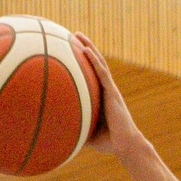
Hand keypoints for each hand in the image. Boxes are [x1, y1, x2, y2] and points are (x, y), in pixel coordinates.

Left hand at [74, 33, 144, 157]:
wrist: (126, 146)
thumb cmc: (108, 142)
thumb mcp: (86, 133)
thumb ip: (74, 127)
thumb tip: (55, 132)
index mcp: (102, 97)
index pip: (92, 74)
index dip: (84, 61)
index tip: (72, 50)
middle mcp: (107, 89)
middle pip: (95, 63)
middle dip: (86, 47)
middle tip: (73, 35)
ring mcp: (110, 90)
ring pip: (99, 63)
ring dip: (89, 47)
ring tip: (78, 34)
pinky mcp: (113, 93)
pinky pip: (102, 73)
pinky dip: (94, 60)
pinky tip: (85, 50)